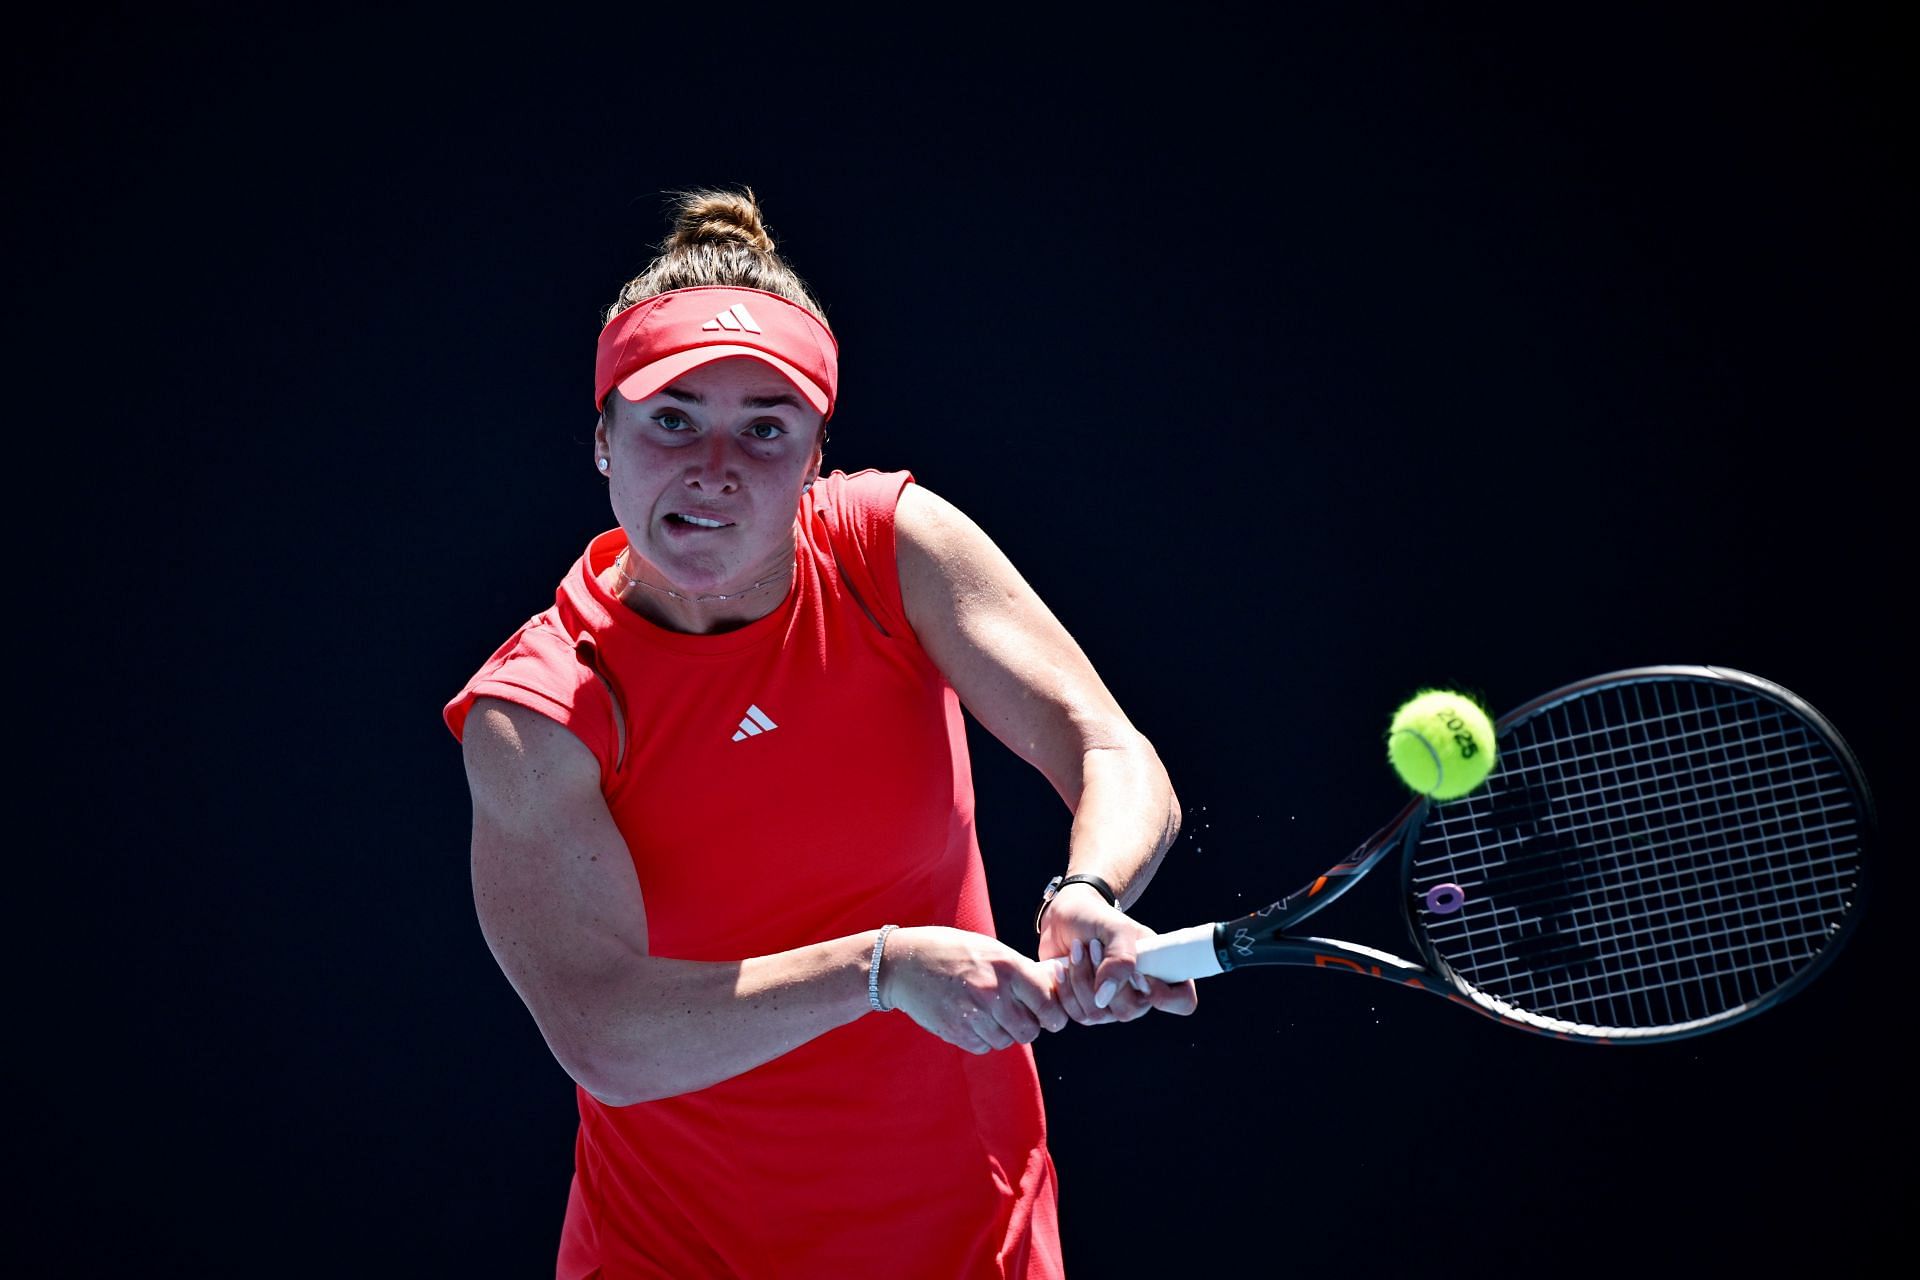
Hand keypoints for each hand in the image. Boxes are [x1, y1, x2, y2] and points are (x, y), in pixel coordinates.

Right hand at [879, 926, 1070, 1053]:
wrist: (903, 963)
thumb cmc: (951, 950)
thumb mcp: (990, 948)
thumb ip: (1020, 969)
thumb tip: (1054, 986)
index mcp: (1006, 966)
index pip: (1047, 1002)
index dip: (1054, 1014)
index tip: (1052, 1017)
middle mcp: (992, 991)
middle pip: (1030, 1030)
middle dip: (1029, 1026)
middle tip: (1020, 1016)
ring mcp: (972, 1014)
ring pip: (1006, 1041)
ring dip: (1004, 1033)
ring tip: (990, 1014)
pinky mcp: (954, 1030)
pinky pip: (983, 1047)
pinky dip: (983, 1039)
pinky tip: (973, 1020)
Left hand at [1037, 885, 1199, 1025]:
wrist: (1067, 917)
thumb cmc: (1099, 919)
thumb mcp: (1116, 928)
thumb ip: (1120, 957)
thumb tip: (1105, 997)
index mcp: (1161, 973)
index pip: (1183, 1002)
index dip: (1166, 998)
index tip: (1139, 974)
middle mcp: (1140, 996)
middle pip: (1128, 1011)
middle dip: (1104, 975)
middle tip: (1093, 945)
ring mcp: (1112, 1006)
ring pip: (1096, 1013)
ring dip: (1080, 978)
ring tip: (1076, 948)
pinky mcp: (1085, 1008)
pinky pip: (1074, 1015)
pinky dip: (1063, 988)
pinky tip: (1060, 967)